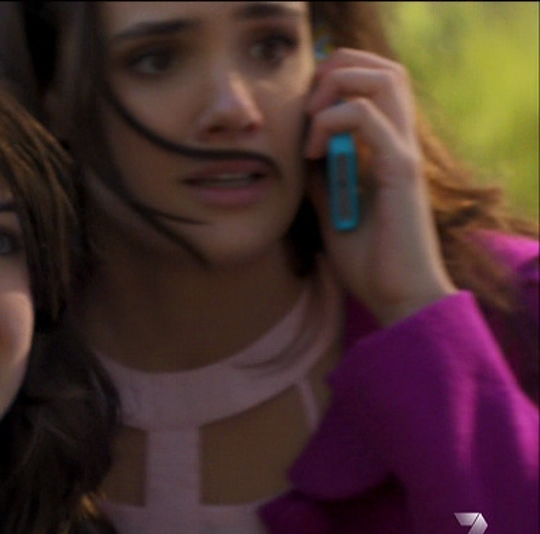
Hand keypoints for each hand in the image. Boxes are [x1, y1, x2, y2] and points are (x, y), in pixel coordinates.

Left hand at [304, 48, 456, 325]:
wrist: (396, 297)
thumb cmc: (368, 260)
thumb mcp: (331, 209)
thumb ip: (321, 177)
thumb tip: (298, 151)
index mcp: (387, 147)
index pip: (371, 82)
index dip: (333, 80)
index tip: (300, 115)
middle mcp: (400, 142)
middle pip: (382, 68)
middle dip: (336, 71)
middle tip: (306, 108)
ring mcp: (403, 152)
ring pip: (383, 79)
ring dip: (336, 89)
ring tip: (311, 123)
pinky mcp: (400, 169)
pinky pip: (367, 118)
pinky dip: (332, 121)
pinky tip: (313, 153)